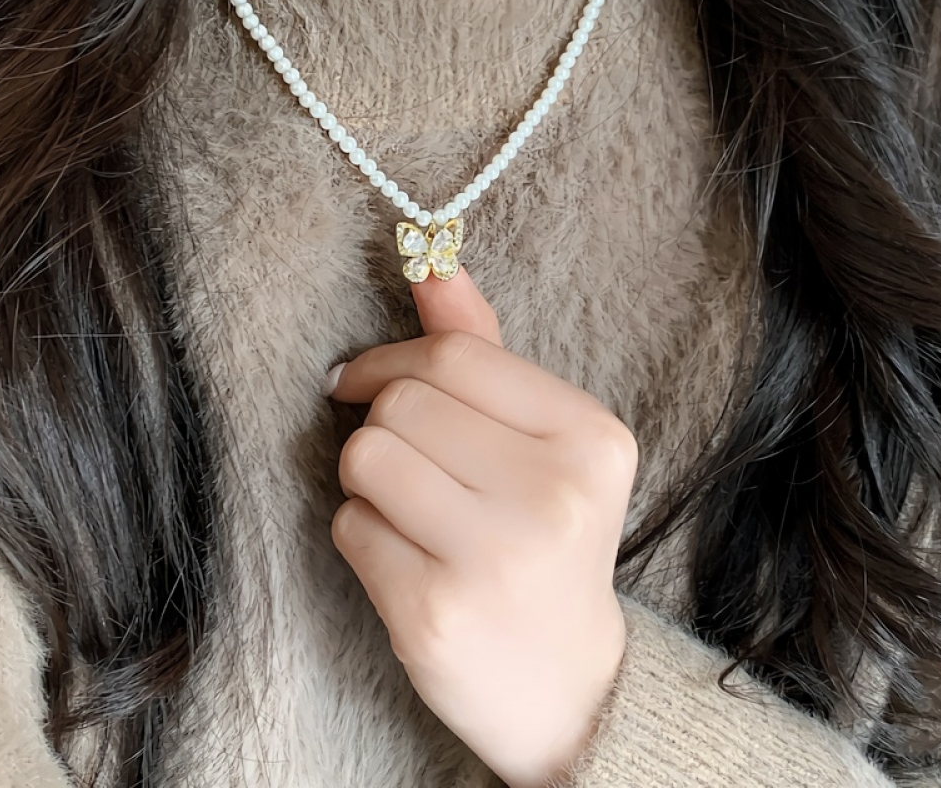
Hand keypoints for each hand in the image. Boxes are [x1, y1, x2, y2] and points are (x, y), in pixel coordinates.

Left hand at [327, 267, 637, 787]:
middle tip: (401, 459)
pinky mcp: (434, 613)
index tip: (360, 378)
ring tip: (407, 508)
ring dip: (365, 478)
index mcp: (591, 438)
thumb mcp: (538, 441)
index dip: (389, 358)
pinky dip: (361, 533)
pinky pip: (349, 527)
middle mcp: (554, 495)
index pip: (454, 357)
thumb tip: (428, 259)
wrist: (566, 681)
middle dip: (378, 423)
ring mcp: (496, 558)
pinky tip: (407, 559)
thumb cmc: (546, 539)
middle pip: (401, 405)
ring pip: (365, 459)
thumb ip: (482, 349)